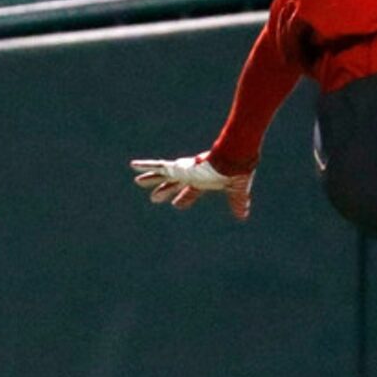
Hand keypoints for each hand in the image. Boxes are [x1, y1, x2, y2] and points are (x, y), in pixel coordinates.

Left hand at [130, 152, 253, 220]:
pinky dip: (145, 166)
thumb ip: (237, 202)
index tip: (176, 204)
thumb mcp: (235, 189)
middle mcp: (191, 174)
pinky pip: (158, 166)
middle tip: (154, 198)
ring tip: (137, 181)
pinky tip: (132, 166)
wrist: (230, 160)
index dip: (184, 198)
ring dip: (150, 179)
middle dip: (164, 190)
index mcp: (204, 180)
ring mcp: (184, 170)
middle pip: (174, 184)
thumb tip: (243, 216)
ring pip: (163, 175)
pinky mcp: (179, 167)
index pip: (191, 191)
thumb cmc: (235, 171)